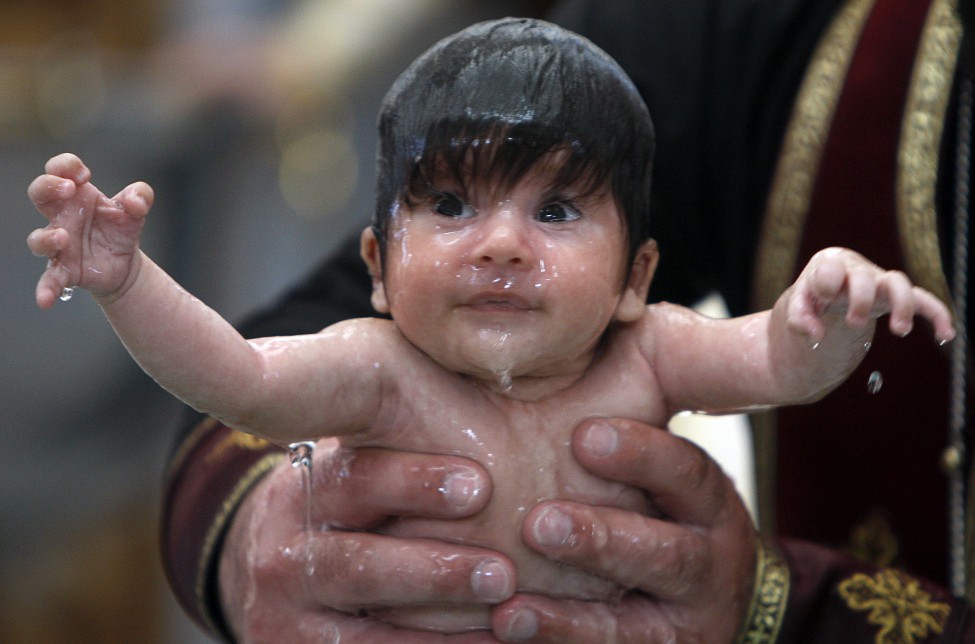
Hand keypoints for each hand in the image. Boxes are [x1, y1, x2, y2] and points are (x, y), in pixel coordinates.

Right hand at [26, 153, 153, 308]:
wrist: (124, 262)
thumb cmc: (121, 228)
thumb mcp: (136, 208)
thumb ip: (141, 196)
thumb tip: (136, 202)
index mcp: (76, 195)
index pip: (58, 168)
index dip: (66, 165)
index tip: (85, 175)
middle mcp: (61, 216)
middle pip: (38, 192)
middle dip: (48, 186)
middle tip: (68, 189)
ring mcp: (59, 243)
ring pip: (38, 238)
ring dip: (46, 237)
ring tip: (64, 237)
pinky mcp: (64, 270)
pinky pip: (49, 280)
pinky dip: (45, 289)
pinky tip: (44, 300)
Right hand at [219, 439, 515, 642]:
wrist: (281, 571)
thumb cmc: (358, 498)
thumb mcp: (362, 454)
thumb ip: (404, 417)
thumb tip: (491, 361)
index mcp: (307, 484)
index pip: (357, 478)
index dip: (416, 482)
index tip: (481, 487)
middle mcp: (284, 549)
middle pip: (359, 563)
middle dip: (434, 569)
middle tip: (502, 572)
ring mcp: (285, 613)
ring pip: (366, 628)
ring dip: (440, 624)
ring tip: (502, 614)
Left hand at [491, 418, 756, 642]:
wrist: (682, 603)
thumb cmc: (647, 504)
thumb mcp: (652, 454)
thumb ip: (634, 395)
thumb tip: (609, 311)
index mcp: (706, 505)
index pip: (690, 476)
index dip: (644, 457)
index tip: (585, 438)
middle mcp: (707, 568)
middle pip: (665, 557)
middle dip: (604, 540)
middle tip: (540, 525)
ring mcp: (678, 628)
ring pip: (631, 628)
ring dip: (570, 619)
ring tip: (508, 608)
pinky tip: (505, 636)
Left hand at [787, 247, 954, 343]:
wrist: (828, 292)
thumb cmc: (812, 296)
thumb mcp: (798, 305)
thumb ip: (798, 319)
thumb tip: (815, 335)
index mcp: (830, 265)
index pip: (832, 267)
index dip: (829, 281)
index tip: (825, 297)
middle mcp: (857, 270)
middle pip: (865, 278)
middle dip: (860, 300)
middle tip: (853, 323)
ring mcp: (878, 282)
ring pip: (899, 283)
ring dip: (902, 305)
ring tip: (900, 331)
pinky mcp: (895, 297)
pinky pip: (922, 299)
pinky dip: (936, 313)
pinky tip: (946, 335)